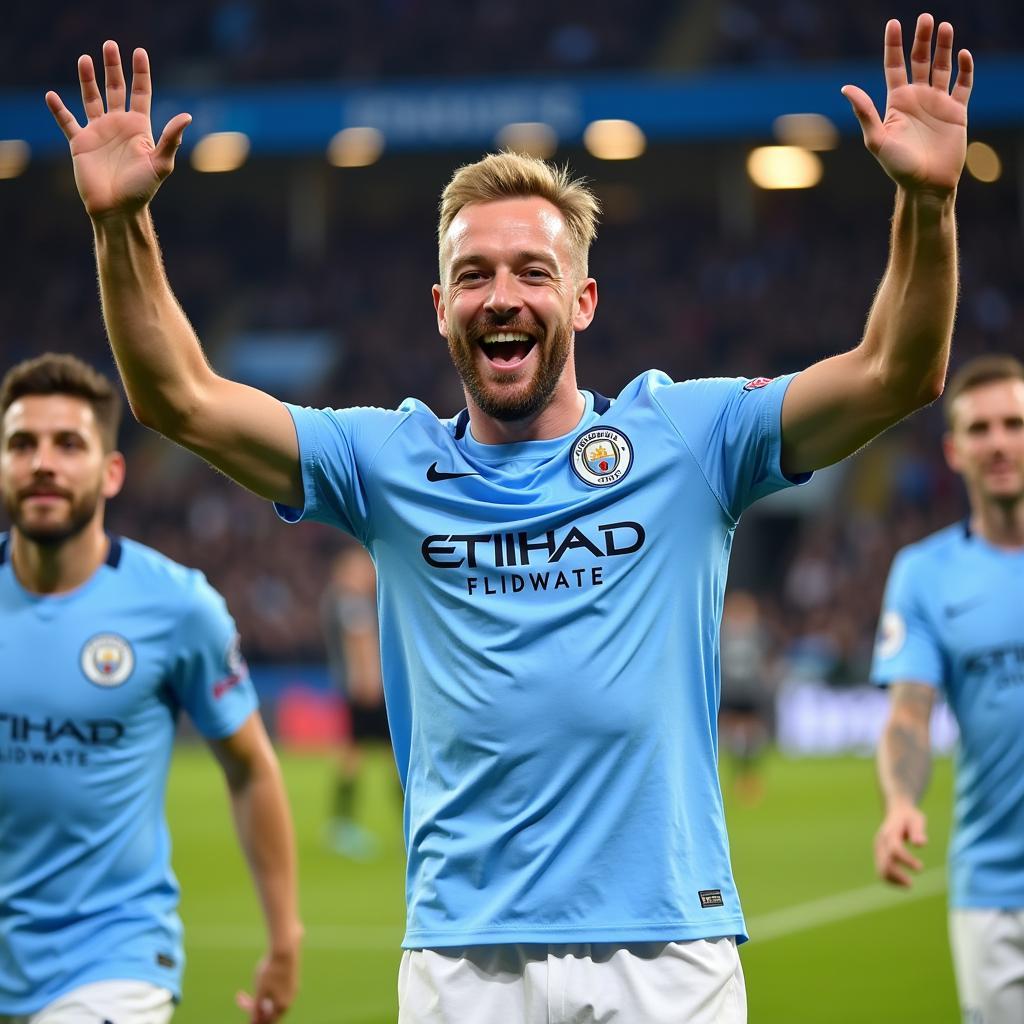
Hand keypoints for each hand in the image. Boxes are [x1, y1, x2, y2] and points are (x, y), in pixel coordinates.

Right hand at [45, 41, 190, 218]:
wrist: (117, 210)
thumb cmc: (142, 191)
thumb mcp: (161, 164)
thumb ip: (171, 139)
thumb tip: (187, 116)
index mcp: (139, 128)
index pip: (141, 93)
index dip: (140, 73)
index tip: (139, 52)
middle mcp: (118, 126)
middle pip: (115, 89)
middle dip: (113, 67)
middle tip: (109, 45)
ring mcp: (98, 133)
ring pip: (91, 98)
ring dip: (87, 79)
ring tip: (84, 58)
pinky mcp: (80, 143)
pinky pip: (67, 122)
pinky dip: (58, 109)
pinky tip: (52, 96)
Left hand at [236, 945, 299, 1023]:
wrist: (285, 947)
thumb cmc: (271, 970)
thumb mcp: (260, 990)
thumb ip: (257, 1007)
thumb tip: (254, 1021)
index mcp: (283, 1005)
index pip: (267, 1020)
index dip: (254, 1018)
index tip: (243, 1008)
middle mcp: (290, 999)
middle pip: (270, 1010)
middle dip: (255, 1006)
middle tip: (242, 997)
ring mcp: (293, 988)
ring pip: (274, 999)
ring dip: (261, 997)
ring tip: (253, 985)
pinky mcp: (293, 977)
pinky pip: (279, 990)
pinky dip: (269, 989)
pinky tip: (263, 977)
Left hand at [842, 14, 972, 195]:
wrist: (926, 186)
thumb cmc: (898, 167)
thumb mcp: (877, 140)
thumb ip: (864, 112)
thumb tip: (845, 88)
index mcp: (896, 103)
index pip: (894, 66)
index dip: (893, 45)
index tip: (893, 23)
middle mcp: (917, 99)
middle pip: (919, 61)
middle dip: (922, 39)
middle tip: (926, 17)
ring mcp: (938, 104)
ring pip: (942, 68)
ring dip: (943, 47)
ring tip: (944, 26)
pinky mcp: (957, 112)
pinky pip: (963, 85)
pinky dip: (965, 69)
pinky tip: (963, 55)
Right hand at [874, 802, 927, 887]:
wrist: (896, 811)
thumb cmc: (909, 817)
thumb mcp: (916, 819)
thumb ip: (917, 831)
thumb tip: (920, 844)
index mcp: (889, 833)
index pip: (895, 850)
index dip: (906, 860)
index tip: (920, 868)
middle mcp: (880, 842)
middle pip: (884, 863)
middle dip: (897, 876)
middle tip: (911, 884)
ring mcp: (878, 849)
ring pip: (881, 869)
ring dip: (893, 880)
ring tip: (908, 885)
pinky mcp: (879, 855)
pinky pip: (881, 870)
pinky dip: (890, 880)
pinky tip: (902, 883)